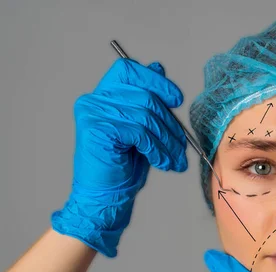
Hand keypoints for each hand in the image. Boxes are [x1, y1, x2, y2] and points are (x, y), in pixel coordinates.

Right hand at [51, 59, 187, 256]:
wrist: (104, 198)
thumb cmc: (123, 167)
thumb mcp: (141, 129)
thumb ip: (147, 101)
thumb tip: (158, 68)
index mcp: (102, 96)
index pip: (129, 71)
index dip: (155, 81)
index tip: (176, 99)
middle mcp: (94, 101)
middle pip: (145, 96)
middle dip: (170, 124)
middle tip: (182, 147)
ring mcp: (93, 114)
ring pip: (146, 116)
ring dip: (167, 141)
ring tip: (175, 160)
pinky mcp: (98, 130)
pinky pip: (139, 133)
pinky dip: (156, 149)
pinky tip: (162, 163)